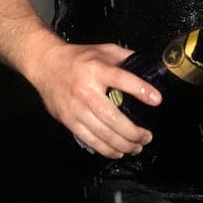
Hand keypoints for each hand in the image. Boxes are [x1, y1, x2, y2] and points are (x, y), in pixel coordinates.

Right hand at [26, 40, 157, 158]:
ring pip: (103, 133)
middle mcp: (86, 91)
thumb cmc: (77, 58)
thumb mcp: (102, 50)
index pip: (121, 79)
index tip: (156, 100)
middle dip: (134, 132)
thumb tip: (147, 67)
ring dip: (123, 144)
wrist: (45, 65)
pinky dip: (106, 149)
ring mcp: (75, 108)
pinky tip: (117, 151)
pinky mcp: (68, 120)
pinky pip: (90, 140)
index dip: (141, 90)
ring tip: (137, 147)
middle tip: (147, 136)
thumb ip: (124, 57)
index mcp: (96, 70)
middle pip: (113, 118)